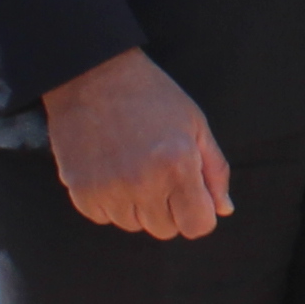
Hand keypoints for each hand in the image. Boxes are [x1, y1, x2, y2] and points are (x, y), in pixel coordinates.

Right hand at [46, 47, 231, 237]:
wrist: (92, 73)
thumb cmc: (151, 95)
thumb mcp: (195, 124)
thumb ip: (214, 171)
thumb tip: (224, 210)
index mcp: (177, 165)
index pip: (197, 226)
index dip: (199, 212)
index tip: (192, 194)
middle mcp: (143, 183)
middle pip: (165, 230)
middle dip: (169, 207)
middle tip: (159, 172)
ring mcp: (108, 190)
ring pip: (133, 225)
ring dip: (138, 205)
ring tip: (132, 166)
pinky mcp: (81, 192)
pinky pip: (104, 217)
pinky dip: (109, 201)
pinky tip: (110, 169)